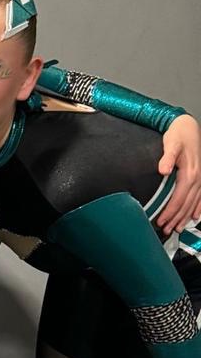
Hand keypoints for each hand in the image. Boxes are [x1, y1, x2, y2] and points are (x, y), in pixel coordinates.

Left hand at [156, 115, 200, 232]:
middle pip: (187, 204)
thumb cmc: (178, 136)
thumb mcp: (171, 144)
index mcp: (190, 173)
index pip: (179, 198)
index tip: (161, 221)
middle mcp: (198, 178)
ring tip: (178, 228)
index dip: (170, 211)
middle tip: (166, 230)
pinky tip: (196, 217)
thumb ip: (167, 157)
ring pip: (194, 203)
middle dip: (176, 218)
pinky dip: (199, 208)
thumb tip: (163, 170)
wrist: (188, 127)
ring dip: (186, 217)